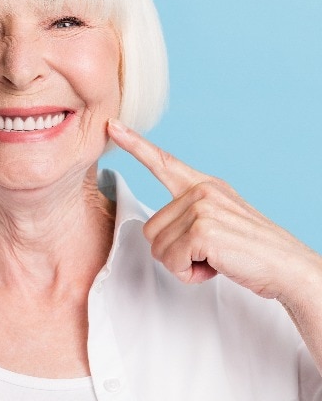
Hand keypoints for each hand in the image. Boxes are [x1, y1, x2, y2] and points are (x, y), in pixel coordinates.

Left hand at [107, 120, 320, 301]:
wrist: (288, 267)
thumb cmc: (253, 252)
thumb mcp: (221, 222)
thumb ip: (190, 216)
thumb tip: (155, 231)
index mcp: (205, 186)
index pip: (164, 162)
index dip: (135, 145)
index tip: (112, 126)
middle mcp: (201, 191)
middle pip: (150, 229)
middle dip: (174, 252)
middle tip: (209, 253)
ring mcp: (201, 208)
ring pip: (158, 248)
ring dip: (182, 264)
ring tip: (215, 258)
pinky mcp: (201, 231)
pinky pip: (171, 262)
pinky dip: (189, 274)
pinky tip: (215, 266)